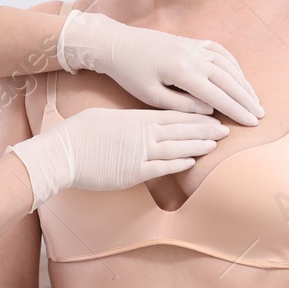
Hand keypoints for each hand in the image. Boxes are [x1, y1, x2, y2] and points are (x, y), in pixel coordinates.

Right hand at [7, 106, 227, 209]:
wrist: (63, 153)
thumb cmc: (78, 133)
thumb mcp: (105, 117)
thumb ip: (127, 121)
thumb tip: (139, 123)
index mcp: (136, 118)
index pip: (173, 115)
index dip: (195, 116)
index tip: (212, 114)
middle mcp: (142, 134)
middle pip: (181, 131)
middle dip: (205, 129)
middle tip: (226, 128)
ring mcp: (139, 154)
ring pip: (177, 148)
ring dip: (198, 146)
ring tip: (216, 144)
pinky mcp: (133, 173)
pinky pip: (162, 168)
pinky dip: (179, 164)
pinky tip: (193, 161)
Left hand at [57, 10, 263, 125]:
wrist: (116, 43)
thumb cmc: (129, 73)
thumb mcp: (150, 96)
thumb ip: (181, 105)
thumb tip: (209, 109)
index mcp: (182, 71)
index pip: (217, 94)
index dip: (236, 110)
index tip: (251, 123)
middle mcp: (193, 55)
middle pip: (228, 79)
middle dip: (246, 98)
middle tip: (260, 115)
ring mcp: (193, 46)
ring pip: (227, 65)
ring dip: (243, 82)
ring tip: (254, 99)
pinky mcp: (190, 41)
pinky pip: (219, 52)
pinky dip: (233, 64)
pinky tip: (239, 76)